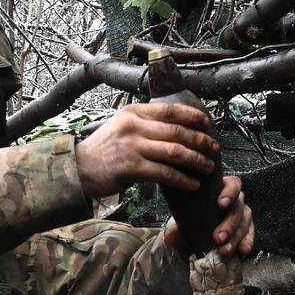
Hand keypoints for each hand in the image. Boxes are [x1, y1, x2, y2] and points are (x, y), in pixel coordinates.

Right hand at [75, 102, 217, 198]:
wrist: (79, 169)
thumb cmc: (103, 150)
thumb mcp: (121, 126)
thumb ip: (143, 123)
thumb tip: (173, 126)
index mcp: (134, 112)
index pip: (170, 109)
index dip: (193, 116)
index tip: (208, 124)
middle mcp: (134, 126)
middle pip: (177, 131)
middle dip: (201, 141)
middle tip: (215, 149)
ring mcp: (133, 146)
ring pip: (175, 151)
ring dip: (196, 160)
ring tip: (208, 167)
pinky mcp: (132, 168)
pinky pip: (165, 173)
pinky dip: (182, 179)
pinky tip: (193, 185)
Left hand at [165, 175, 254, 257]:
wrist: (198, 234)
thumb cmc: (193, 219)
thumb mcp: (183, 221)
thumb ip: (175, 227)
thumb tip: (170, 237)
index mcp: (221, 190)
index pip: (232, 184)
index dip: (229, 192)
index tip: (221, 204)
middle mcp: (235, 201)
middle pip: (238, 207)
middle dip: (229, 223)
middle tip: (218, 237)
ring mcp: (242, 215)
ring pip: (244, 222)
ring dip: (236, 237)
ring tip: (225, 250)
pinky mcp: (247, 229)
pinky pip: (250, 234)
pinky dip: (247, 242)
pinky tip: (242, 251)